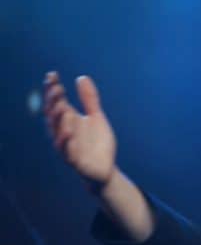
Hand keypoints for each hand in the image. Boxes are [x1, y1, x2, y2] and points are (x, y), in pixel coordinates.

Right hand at [43, 72, 116, 187]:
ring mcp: (67, 146)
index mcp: (68, 120)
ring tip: (62, 106)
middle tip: (57, 87)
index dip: (52, 89)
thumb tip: (82, 77)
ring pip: (57, 131)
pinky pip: (66, 150)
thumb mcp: (97, 117)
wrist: (105, 169)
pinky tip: (68, 131)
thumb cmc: (97, 143)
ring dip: (58, 119)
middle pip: (53, 114)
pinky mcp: (74, 160)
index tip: (52, 75)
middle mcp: (63, 131)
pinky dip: (65, 141)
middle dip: (54, 101)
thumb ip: (89, 99)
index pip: (55, 102)